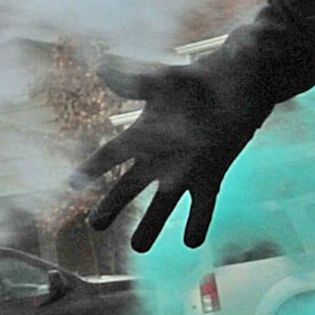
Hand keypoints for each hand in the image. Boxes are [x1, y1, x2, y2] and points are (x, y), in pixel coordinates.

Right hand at [79, 57, 257, 252]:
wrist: (242, 84)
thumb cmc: (202, 78)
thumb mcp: (165, 80)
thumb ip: (135, 81)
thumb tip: (100, 67)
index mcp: (145, 132)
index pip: (111, 154)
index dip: (93, 168)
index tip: (72, 183)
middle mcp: (162, 155)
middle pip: (130, 186)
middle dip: (113, 206)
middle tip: (95, 226)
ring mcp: (187, 168)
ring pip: (164, 203)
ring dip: (151, 225)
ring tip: (139, 248)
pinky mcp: (212, 174)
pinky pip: (202, 204)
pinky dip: (198, 222)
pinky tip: (192, 242)